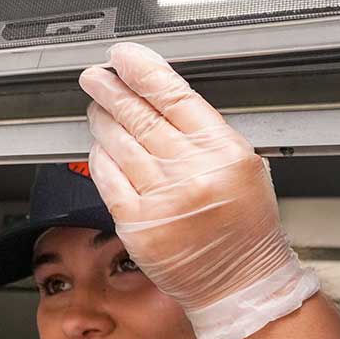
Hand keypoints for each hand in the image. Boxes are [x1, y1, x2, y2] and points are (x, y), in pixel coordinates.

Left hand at [78, 43, 318, 338]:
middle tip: (95, 76)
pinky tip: (99, 147)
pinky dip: (100, 159)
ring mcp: (160, 199)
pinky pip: (107, 180)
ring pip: (119, 144)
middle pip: (139, 116)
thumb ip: (204, 133)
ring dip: (103, 121)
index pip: (173, 95)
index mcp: (221, 151)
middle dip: (111, 90)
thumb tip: (160, 98)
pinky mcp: (136, 225)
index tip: (123, 57)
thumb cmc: (243, 228)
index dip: (142, 71)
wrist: (238, 281)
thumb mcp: (242, 166)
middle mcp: (190, 172)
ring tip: (97, 107)